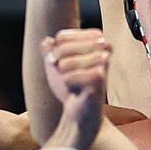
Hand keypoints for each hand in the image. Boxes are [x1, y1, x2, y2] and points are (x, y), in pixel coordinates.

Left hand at [42, 28, 109, 149]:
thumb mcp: (57, 65)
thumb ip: (50, 51)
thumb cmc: (72, 87)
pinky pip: (68, 78)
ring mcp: (103, 62)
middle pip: (62, 49)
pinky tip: (80, 91)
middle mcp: (103, 47)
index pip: (61, 37)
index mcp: (96, 38)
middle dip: (60, 66)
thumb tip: (46, 41)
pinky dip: (69, 86)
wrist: (81, 112)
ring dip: (65, 78)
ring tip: (77, 84)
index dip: (56, 53)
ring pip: (65, 63)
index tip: (67, 65)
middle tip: (72, 77)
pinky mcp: (99, 78)